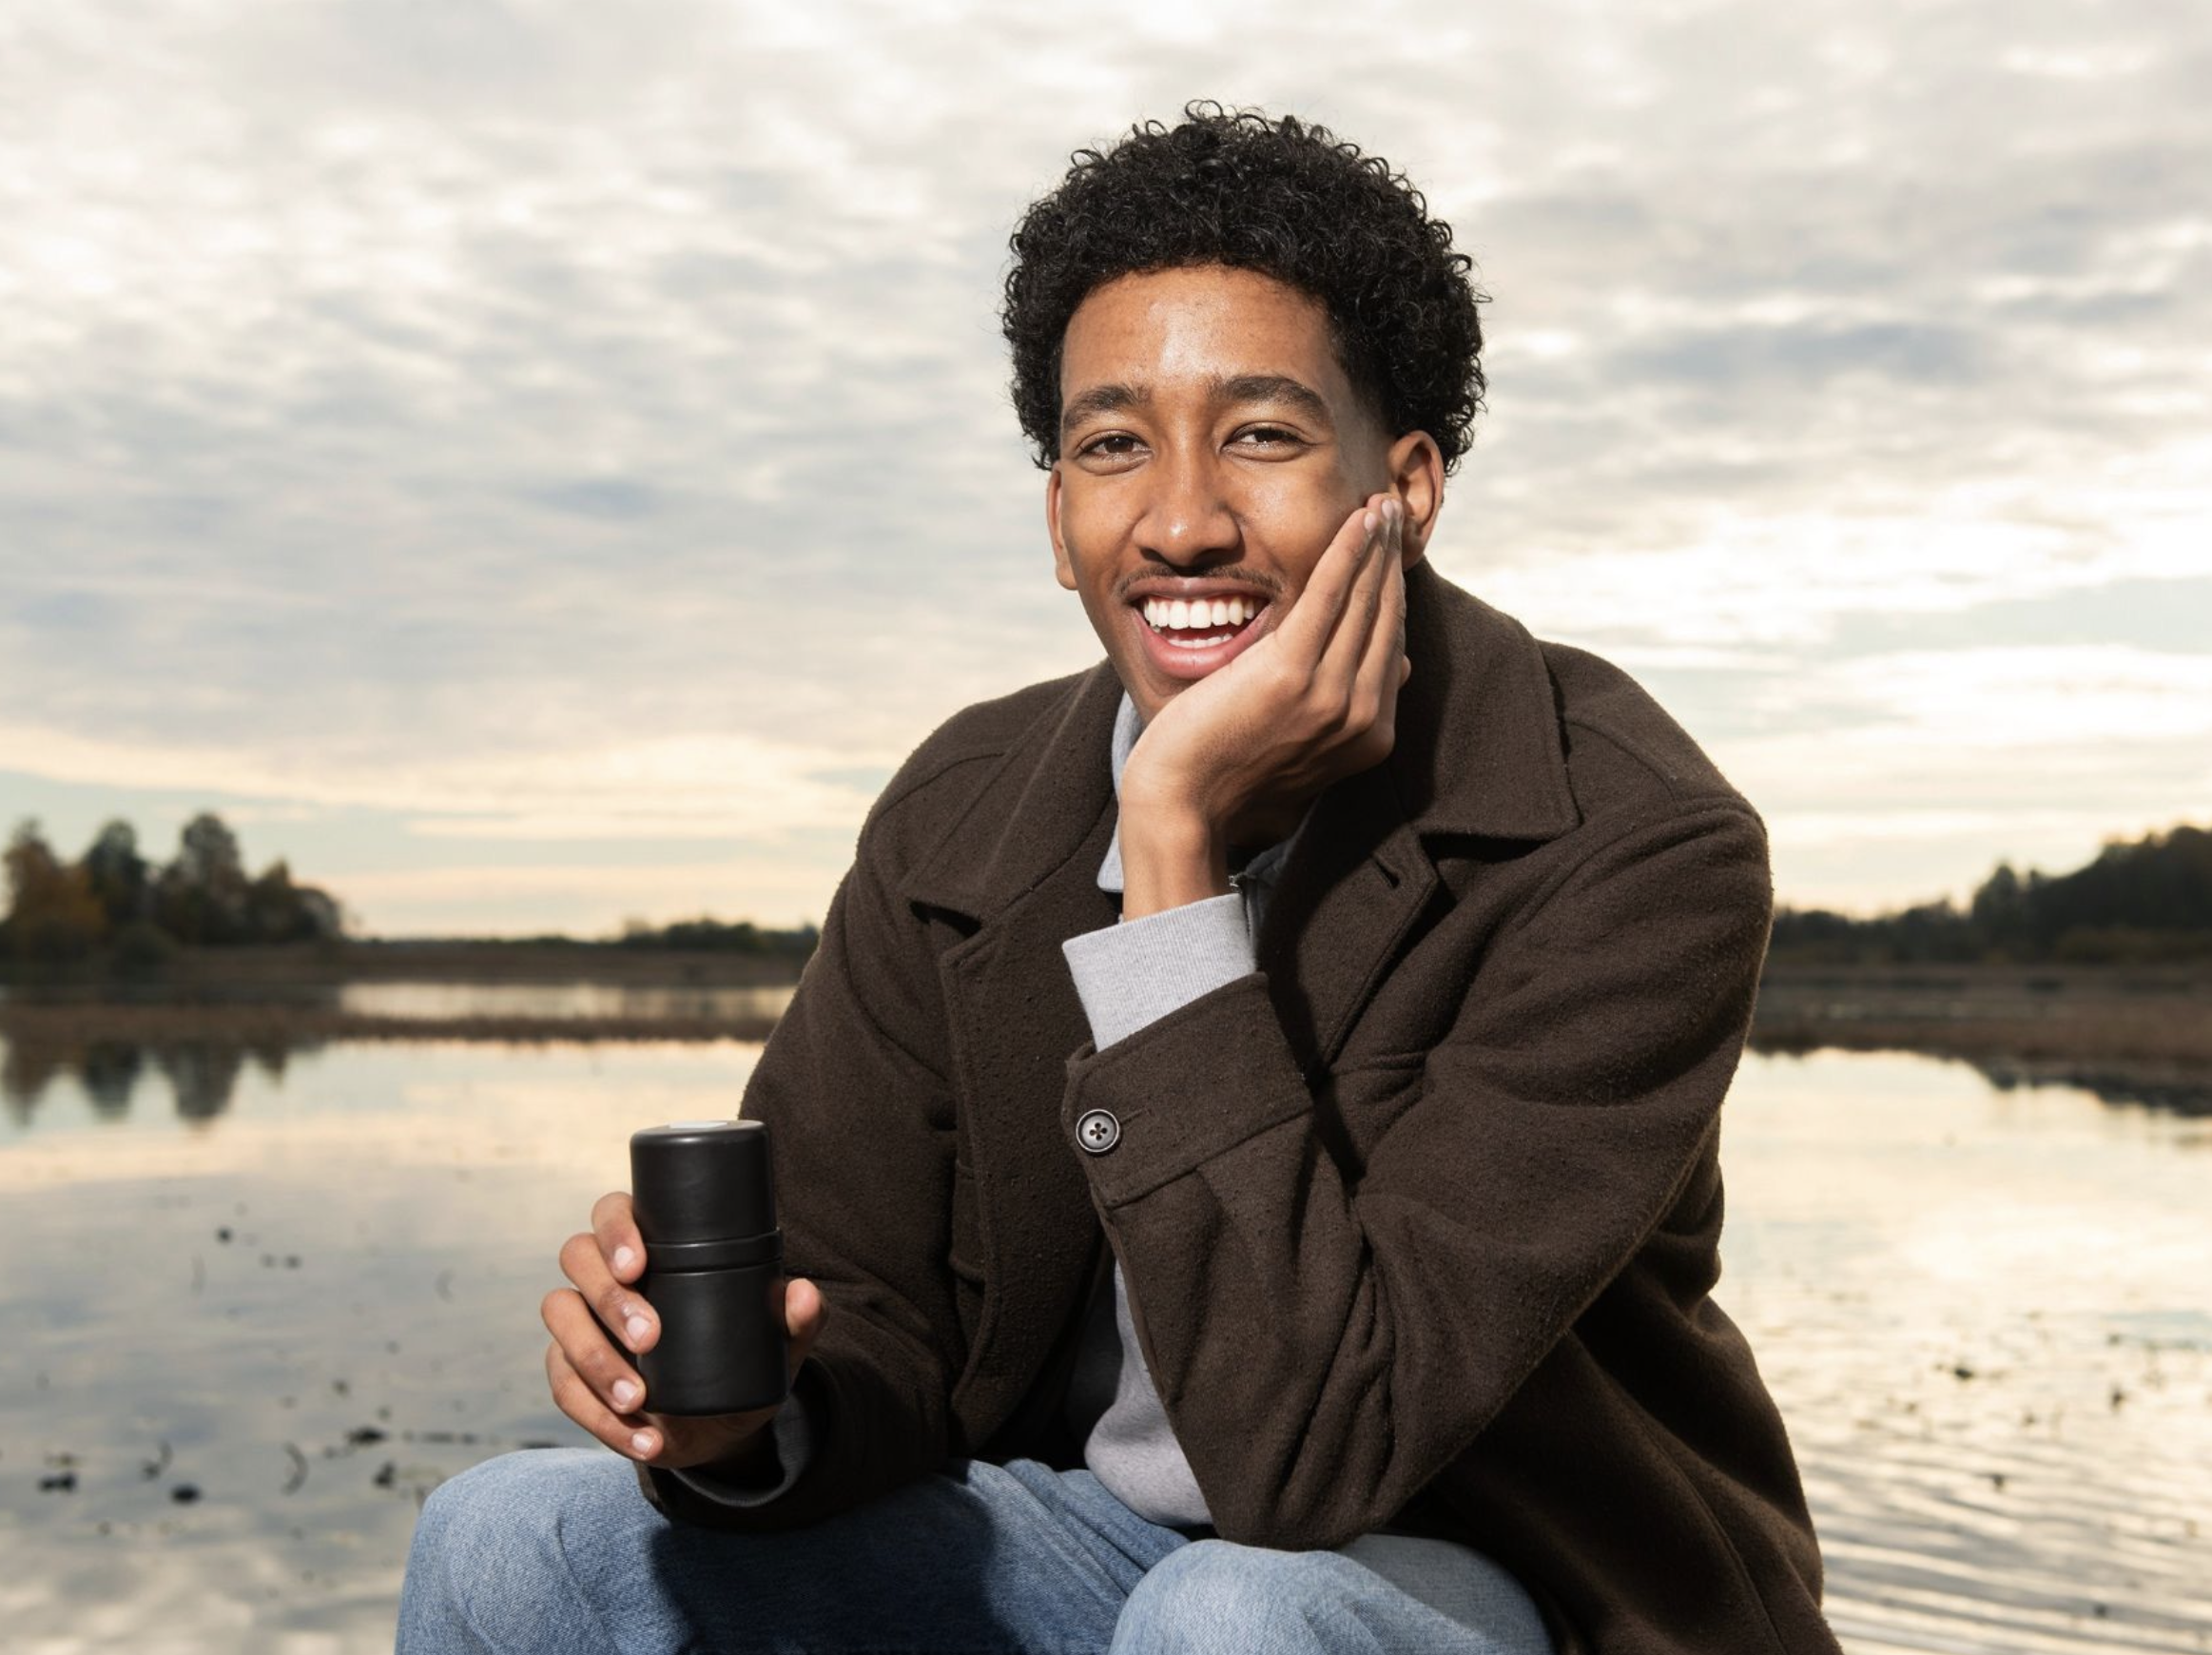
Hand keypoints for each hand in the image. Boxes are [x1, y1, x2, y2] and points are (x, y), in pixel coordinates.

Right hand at [541, 1190, 827, 1470]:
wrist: (720, 1425)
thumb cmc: (741, 1360)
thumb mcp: (775, 1343)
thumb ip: (799, 1318)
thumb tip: (802, 1294)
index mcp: (651, 1244)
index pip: (613, 1212)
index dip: (615, 1230)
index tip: (638, 1266)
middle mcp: (607, 1274)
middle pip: (577, 1257)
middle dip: (608, 1298)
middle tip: (648, 1338)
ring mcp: (583, 1322)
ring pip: (560, 1317)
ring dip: (593, 1360)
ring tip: (638, 1400)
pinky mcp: (570, 1373)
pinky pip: (564, 1387)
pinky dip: (598, 1417)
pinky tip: (641, 1438)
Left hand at [1118, 493, 1410, 915]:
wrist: (1183, 801)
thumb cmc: (1229, 770)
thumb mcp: (1307, 743)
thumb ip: (1351, 708)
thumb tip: (1401, 665)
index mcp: (1369, 735)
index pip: (1391, 646)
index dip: (1392, 594)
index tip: (1389, 553)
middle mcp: (1360, 716)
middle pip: (1386, 619)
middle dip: (1391, 561)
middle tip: (1393, 512)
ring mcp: (1330, 695)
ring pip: (1366, 602)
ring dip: (1377, 545)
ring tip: (1380, 506)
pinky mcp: (1292, 672)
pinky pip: (1332, 597)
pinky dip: (1350, 553)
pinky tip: (1359, 521)